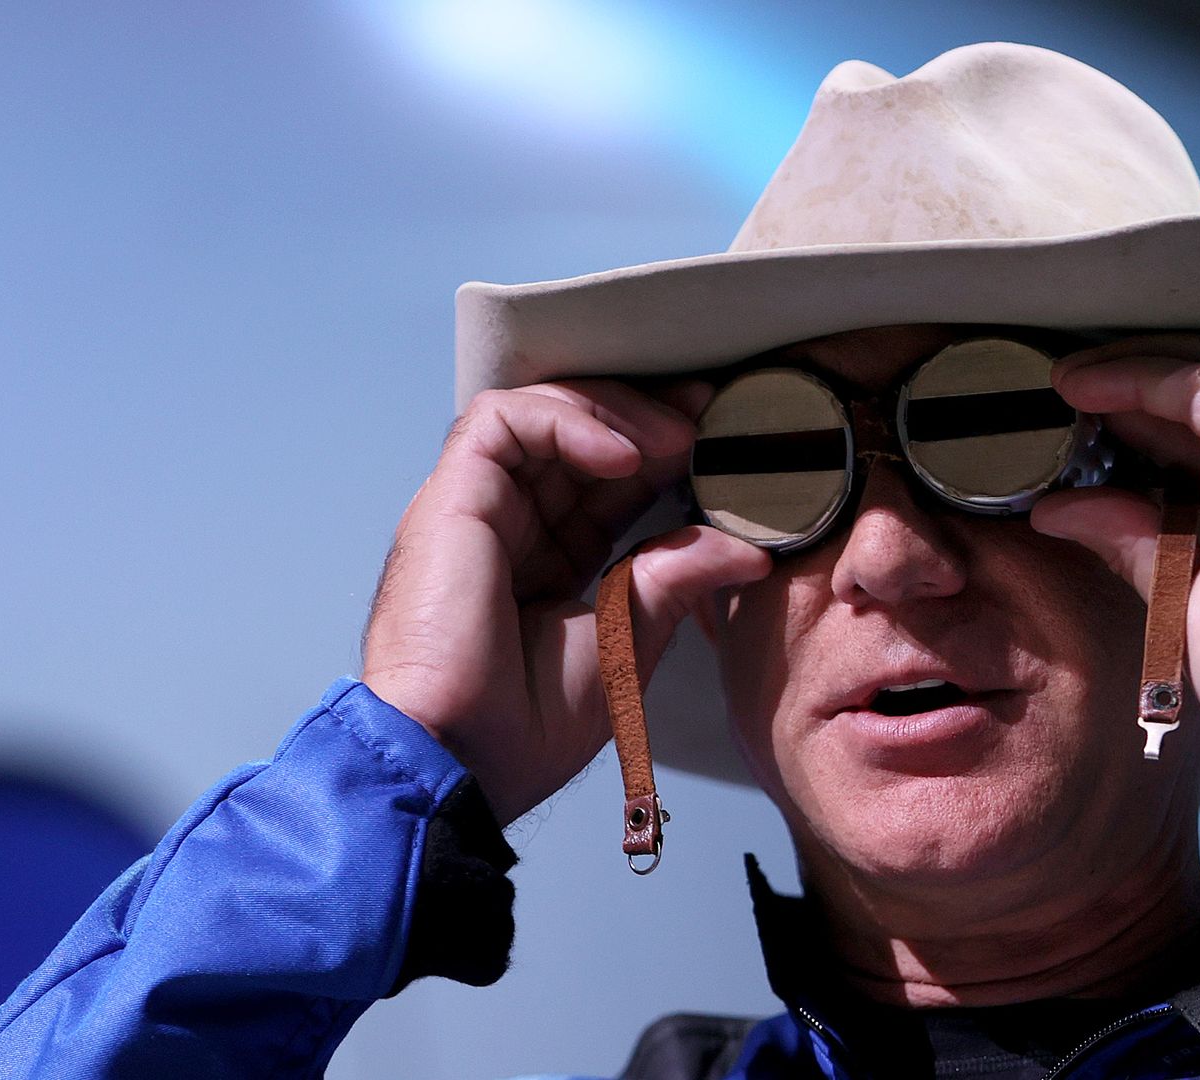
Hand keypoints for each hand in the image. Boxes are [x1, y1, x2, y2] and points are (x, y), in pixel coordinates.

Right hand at [361, 380, 769, 822]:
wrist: (461, 760)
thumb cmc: (526, 726)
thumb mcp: (627, 639)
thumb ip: (677, 579)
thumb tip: (749, 551)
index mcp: (545, 563)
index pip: (605, 482)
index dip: (661, 454)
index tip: (719, 438)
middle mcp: (507, 527)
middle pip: (574, 436)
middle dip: (646, 415)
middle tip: (710, 413)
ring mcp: (475, 509)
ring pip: (540, 413)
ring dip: (615, 413)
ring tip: (676, 439)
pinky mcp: (450, 499)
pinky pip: (503, 421)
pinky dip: (567, 421)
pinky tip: (624, 455)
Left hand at [1031, 335, 1199, 745]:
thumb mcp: (1192, 594)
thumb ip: (1137, 539)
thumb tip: (1062, 509)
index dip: (1169, 414)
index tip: (1102, 421)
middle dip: (1155, 376)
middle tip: (1081, 387)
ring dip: (1139, 371)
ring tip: (1074, 381)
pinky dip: (1141, 382)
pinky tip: (1091, 390)